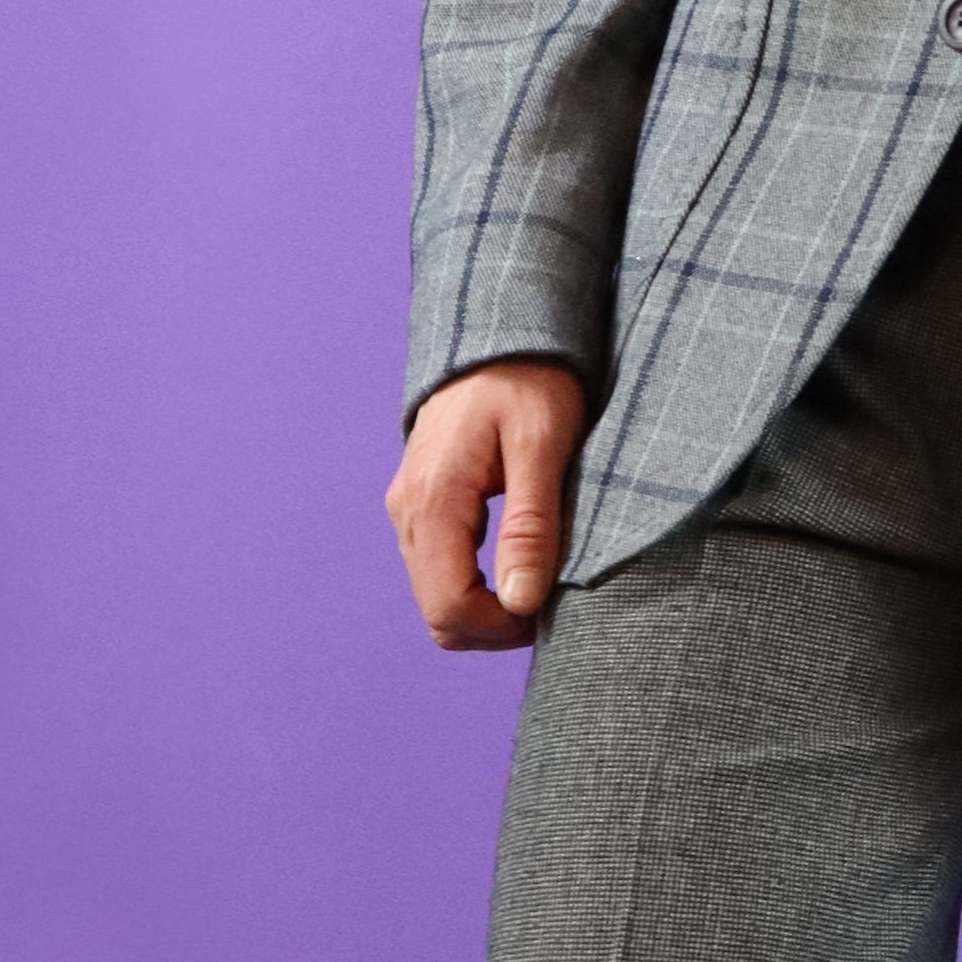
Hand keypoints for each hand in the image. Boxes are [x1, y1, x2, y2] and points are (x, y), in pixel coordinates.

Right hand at [387, 359, 589, 650]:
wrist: (498, 333)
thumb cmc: (529, 379)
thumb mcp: (543, 445)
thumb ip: (530, 525)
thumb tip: (521, 601)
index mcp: (434, 499)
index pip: (448, 606)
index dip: (501, 628)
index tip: (551, 609)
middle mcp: (408, 511)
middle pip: (437, 614)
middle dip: (494, 625)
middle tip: (552, 601)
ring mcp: (410, 509)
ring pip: (436, 597)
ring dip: (487, 608)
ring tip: (540, 578)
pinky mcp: (422, 505)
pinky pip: (440, 570)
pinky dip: (477, 585)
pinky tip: (519, 563)